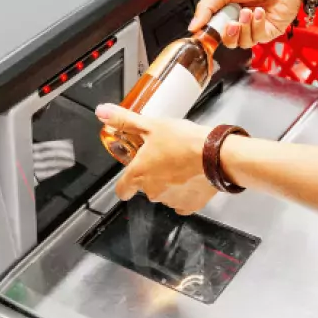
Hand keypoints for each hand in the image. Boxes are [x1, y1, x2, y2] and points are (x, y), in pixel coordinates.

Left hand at [95, 103, 217, 214]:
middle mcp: (152, 192)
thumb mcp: (151, 125)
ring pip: (165, 194)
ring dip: (169, 182)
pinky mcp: (190, 205)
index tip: (130, 177)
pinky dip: (185, 191)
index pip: (122, 190)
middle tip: (164, 156)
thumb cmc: (183, 141)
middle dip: (153, 175)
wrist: (215, 155)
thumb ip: (124, 120)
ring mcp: (171, 201)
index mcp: (139, 174)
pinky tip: (192, 177)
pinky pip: (183, 201)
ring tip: (181, 163)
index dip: (125, 185)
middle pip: (146, 188)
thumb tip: (102, 111)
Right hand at [190, 0, 305, 48]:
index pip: (215, 30)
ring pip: (243, 42)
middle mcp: (241, 21)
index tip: (205, 33)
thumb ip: (207, 7)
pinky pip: (258, 38)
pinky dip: (257, 25)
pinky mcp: (270, 32)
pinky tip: (260, 12)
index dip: (211, 34)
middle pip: (228, 41)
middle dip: (228, 34)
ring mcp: (256, 28)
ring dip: (245, 27)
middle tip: (231, 22)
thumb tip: (192, 26)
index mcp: (228, 10)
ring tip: (249, 11)